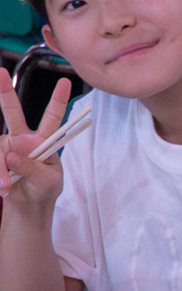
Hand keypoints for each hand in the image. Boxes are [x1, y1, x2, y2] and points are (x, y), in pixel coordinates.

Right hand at [0, 76, 71, 210]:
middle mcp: (23, 139)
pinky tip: (4, 189)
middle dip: (5, 92)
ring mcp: (6, 147)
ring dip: (1, 171)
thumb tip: (11, 156)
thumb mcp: (48, 181)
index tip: (65, 82)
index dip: (58, 100)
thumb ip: (33, 168)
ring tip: (7, 187)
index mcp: (44, 141)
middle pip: (13, 112)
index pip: (53, 118)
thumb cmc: (44, 190)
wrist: (29, 208)